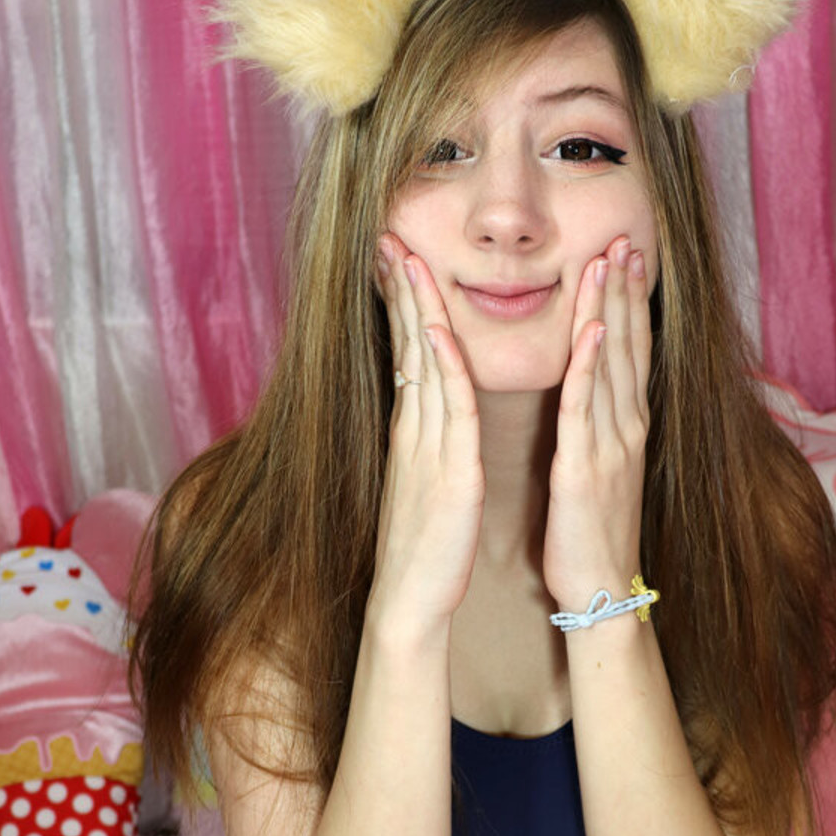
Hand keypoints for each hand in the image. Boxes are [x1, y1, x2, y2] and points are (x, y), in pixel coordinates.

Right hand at [368, 234, 484, 635]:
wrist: (410, 601)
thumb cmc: (424, 549)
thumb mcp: (424, 483)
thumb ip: (425, 443)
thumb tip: (426, 413)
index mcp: (413, 432)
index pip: (405, 351)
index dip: (400, 302)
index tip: (393, 256)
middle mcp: (414, 430)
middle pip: (405, 344)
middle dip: (398, 287)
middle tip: (386, 234)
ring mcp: (427, 448)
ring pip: (422, 364)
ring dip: (415, 308)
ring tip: (404, 256)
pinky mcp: (449, 473)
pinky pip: (447, 411)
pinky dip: (441, 366)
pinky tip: (434, 329)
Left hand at [543, 235, 652, 612]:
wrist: (600, 591)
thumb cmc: (589, 536)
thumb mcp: (595, 471)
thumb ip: (595, 430)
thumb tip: (588, 397)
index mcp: (624, 428)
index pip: (629, 352)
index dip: (629, 302)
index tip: (626, 255)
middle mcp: (625, 428)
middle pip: (627, 345)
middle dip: (625, 289)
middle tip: (625, 234)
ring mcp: (611, 445)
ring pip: (610, 363)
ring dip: (610, 308)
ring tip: (611, 258)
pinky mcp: (586, 468)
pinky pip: (586, 407)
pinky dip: (589, 364)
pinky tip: (590, 328)